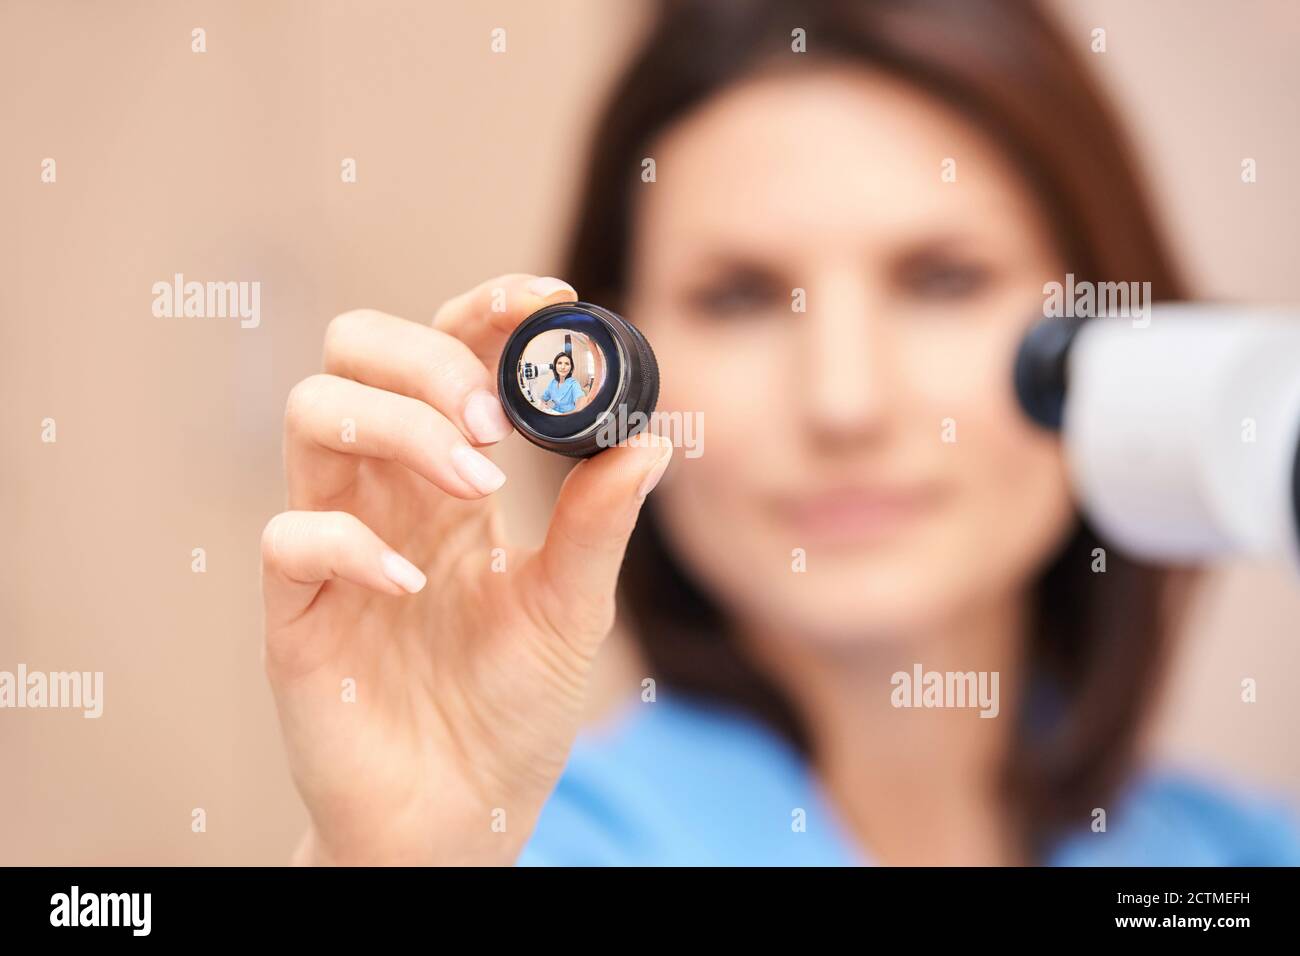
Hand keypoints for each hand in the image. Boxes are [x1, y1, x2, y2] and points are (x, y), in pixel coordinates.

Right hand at [260, 274, 671, 864]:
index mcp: (451, 477)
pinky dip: (353, 544)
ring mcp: (336, 540)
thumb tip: (653, 439)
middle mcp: (386, 490)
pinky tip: (415, 587)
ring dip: (398, 426)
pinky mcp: (294, 608)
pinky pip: (292, 534)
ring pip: (314, 415)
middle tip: (494, 420)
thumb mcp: (572, 610)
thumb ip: (599, 526)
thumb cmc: (512, 707)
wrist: (460, 810)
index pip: (447, 353)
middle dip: (424, 357)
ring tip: (475, 485)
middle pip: (357, 353)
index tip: (548, 300)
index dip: (484, 309)